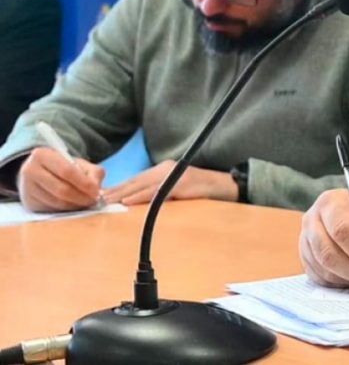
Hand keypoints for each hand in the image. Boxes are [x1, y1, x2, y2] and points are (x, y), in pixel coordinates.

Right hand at [17, 147, 104, 211]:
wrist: (40, 172)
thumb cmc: (63, 167)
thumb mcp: (79, 163)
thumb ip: (93, 172)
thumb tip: (96, 189)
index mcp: (42, 155)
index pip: (67, 171)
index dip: (84, 183)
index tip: (96, 192)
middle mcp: (30, 171)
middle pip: (61, 189)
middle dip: (81, 197)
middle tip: (93, 200)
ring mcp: (27, 188)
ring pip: (56, 202)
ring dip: (75, 205)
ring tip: (86, 203)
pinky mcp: (29, 203)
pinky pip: (52, 210)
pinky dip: (66, 210)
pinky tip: (74, 206)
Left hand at [104, 161, 236, 205]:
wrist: (228, 186)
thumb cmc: (204, 191)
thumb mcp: (179, 191)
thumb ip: (162, 194)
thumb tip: (142, 204)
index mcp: (163, 171)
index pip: (136, 180)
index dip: (118, 187)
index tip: (101, 196)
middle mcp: (166, 169)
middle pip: (135, 181)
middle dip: (115, 190)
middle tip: (95, 200)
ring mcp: (173, 175)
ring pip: (142, 185)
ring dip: (122, 193)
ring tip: (106, 201)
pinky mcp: (181, 184)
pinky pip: (157, 191)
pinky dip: (141, 196)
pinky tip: (128, 201)